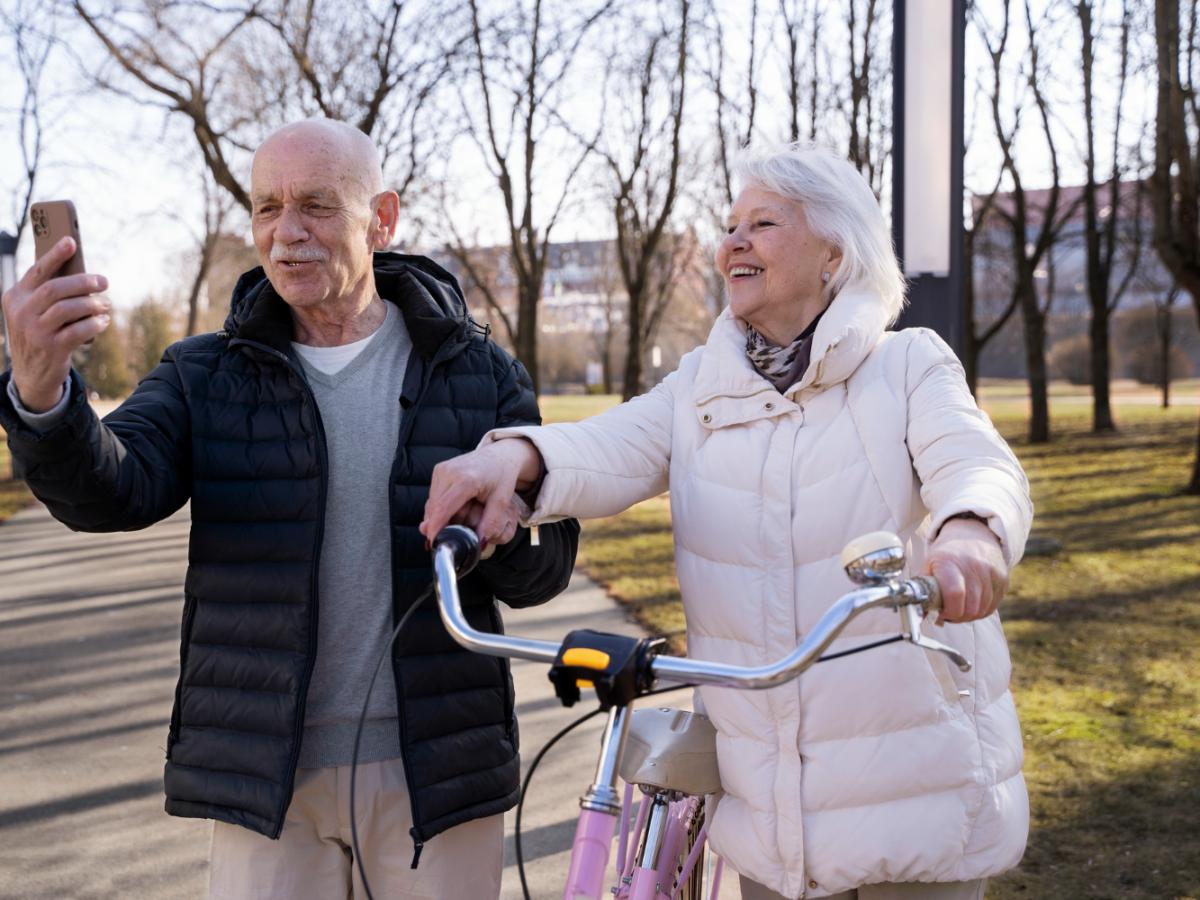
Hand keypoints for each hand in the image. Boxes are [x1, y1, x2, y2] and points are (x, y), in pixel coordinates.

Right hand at [3, 237, 109, 411]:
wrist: (32, 375)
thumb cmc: (39, 334)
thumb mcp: (33, 312)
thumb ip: (48, 294)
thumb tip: (81, 273)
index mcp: (15, 297)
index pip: (37, 271)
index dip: (55, 255)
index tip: (71, 242)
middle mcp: (21, 312)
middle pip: (56, 288)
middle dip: (84, 282)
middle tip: (103, 282)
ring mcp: (35, 331)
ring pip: (70, 308)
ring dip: (93, 304)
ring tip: (105, 305)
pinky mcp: (51, 348)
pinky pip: (80, 330)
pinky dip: (96, 323)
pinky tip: (103, 321)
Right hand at [420, 438, 542, 550]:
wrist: (499, 455)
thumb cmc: (501, 475)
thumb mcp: (502, 501)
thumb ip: (490, 523)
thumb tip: (479, 543)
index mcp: (466, 479)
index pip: (443, 508)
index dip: (436, 528)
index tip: (433, 543)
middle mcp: (449, 472)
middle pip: (435, 508)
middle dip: (440, 525)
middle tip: (454, 534)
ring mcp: (442, 469)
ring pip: (432, 503)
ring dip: (441, 516)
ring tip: (462, 514)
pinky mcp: (438, 470)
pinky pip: (434, 496)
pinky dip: (441, 507)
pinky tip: (456, 507)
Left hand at [925, 517, 1007, 622]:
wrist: (972, 533)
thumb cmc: (946, 554)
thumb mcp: (929, 565)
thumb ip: (923, 589)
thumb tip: (919, 614)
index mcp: (951, 563)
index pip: (955, 594)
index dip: (948, 611)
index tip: (941, 612)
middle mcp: (974, 566)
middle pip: (970, 608)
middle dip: (957, 617)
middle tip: (949, 613)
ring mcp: (992, 573)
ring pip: (982, 610)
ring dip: (969, 615)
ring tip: (959, 607)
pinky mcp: (1003, 579)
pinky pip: (992, 606)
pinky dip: (981, 610)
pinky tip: (972, 602)